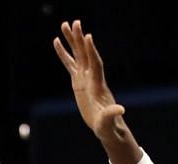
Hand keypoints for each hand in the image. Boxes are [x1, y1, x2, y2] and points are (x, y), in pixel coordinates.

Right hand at [53, 20, 134, 158]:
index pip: (95, 64)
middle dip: (80, 39)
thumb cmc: (108, 125)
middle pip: (86, 54)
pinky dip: (63, 53)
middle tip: (74, 22)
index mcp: (98, 85)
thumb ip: (112, 114)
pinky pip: (69, 64)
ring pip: (77, 55)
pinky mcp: (78, 82)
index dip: (91, 51)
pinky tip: (56, 41)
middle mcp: (92, 77)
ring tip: (64, 24)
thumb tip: (120, 109)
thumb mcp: (108, 121)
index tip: (88, 36)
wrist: (106, 127)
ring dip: (71, 40)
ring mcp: (85, 78)